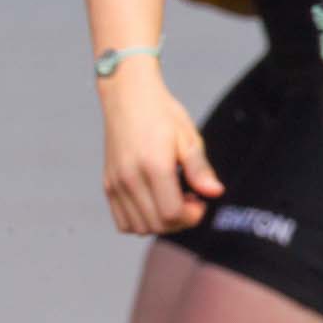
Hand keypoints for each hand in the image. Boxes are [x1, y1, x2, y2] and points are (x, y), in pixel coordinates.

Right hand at [97, 58, 223, 234]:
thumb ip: (200, 168)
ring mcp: (116, 181)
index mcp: (153, 166)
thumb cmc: (162, 114)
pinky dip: (139, 221)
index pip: (172, 214)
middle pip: (157, 225)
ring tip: (169, 200)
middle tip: (188, 198)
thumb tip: (215, 193)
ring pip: (138, 227)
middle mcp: (130, 177)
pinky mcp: (108, 183)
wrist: (127, 95)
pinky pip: (122, 221)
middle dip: (179, 221)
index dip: (193, 214)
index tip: (199, 198)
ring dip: (159, 223)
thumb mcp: (188, 137)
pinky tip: (152, 203)